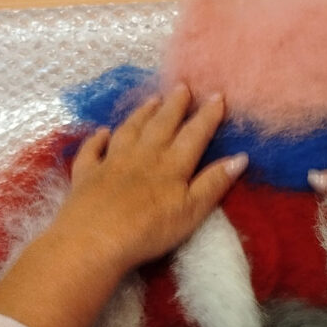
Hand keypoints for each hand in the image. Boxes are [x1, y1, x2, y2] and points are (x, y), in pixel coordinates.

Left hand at [0, 85, 245, 326]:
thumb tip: (240, 157)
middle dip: (175, 105)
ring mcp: (112, 163)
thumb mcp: (192, 210)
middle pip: (161, 125)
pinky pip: (92, 151)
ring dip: (142, 114)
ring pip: (129, 131)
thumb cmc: (150, 229)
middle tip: (182, 86)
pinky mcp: (87, 175)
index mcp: (172, 165)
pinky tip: (101, 131)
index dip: (208, 115)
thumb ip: (214, 183)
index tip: (218, 96)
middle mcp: (143, 156)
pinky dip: (97, 139)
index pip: (194, 134)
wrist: (94, 240)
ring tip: (152, 100)